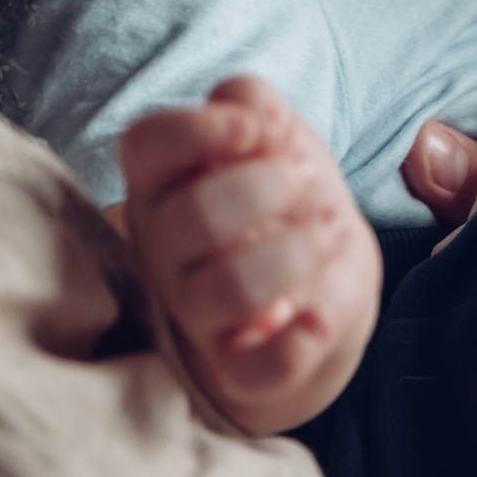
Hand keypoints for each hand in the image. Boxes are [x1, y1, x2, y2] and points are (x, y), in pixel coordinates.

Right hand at [118, 77, 380, 434]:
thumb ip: (254, 105)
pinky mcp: (238, 371)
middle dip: (270, 186)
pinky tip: (317, 315)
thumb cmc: (283, 202)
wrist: (316, 288)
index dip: (199, 130)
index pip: (145, 148)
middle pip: (196, 216)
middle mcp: (162, 251)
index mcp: (160, 183)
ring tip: (331, 231)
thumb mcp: (275, 139)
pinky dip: (301, 340)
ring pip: (230, 289)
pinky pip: (263, 367)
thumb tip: (254, 115)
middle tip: (309, 179)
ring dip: (298, 251)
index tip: (256, 130)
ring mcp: (193, 316)